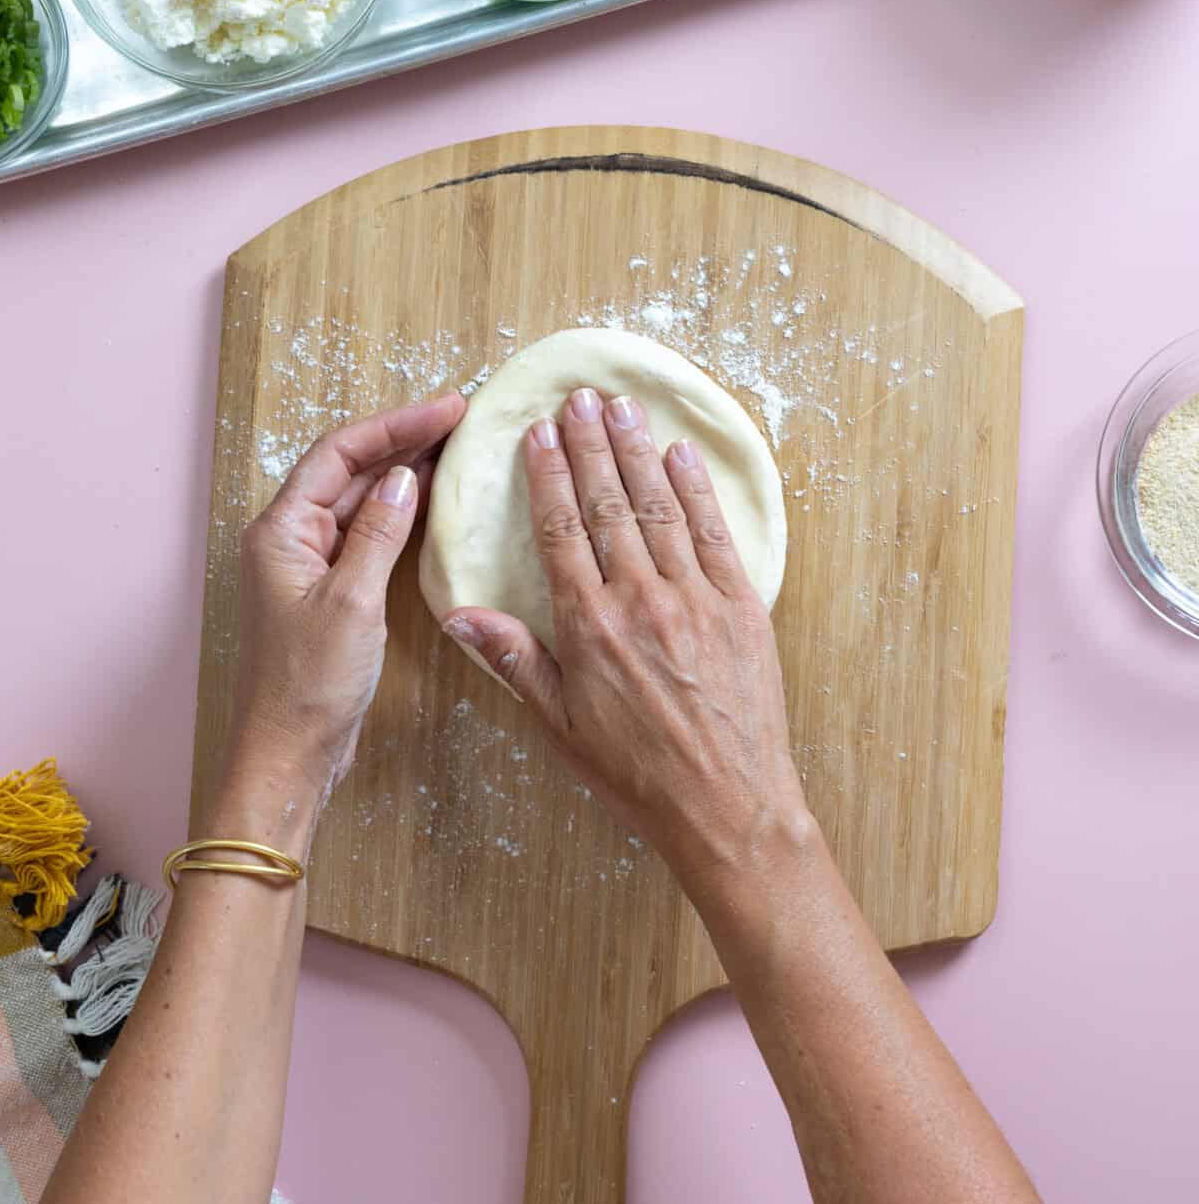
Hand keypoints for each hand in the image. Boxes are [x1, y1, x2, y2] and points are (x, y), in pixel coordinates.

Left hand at [229, 394, 465, 808]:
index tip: (448, 408)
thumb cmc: (310, 683)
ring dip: (404, 473)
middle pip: (350, 470)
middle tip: (461, 417)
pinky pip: (368, 535)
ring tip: (455, 446)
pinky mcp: (331, 591)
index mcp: (282, 531)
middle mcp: (291, 539)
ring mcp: (311, 565)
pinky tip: (433, 501)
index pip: (340, 454)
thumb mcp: (352, 602)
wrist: (290, 753)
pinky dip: (401, 514)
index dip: (395, 424)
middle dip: (403, 440)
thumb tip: (403, 477)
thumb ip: (379, 534)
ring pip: (361, 501)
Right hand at [441, 388, 805, 886]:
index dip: (547, 477)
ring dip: (638, 452)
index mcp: (591, 626)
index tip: (538, 434)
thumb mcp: (561, 728)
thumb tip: (462, 615)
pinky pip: (714, 534)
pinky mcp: (742, 606)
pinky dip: (697, 490)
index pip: (560, 531)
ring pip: (660, 507)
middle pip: (609, 504)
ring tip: (622, 408)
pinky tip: (682, 455)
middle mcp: (641, 600)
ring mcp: (696, 598)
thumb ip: (516, 661)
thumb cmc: (638, 776)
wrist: (729, 807)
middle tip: (580, 397)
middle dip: (591, 446)